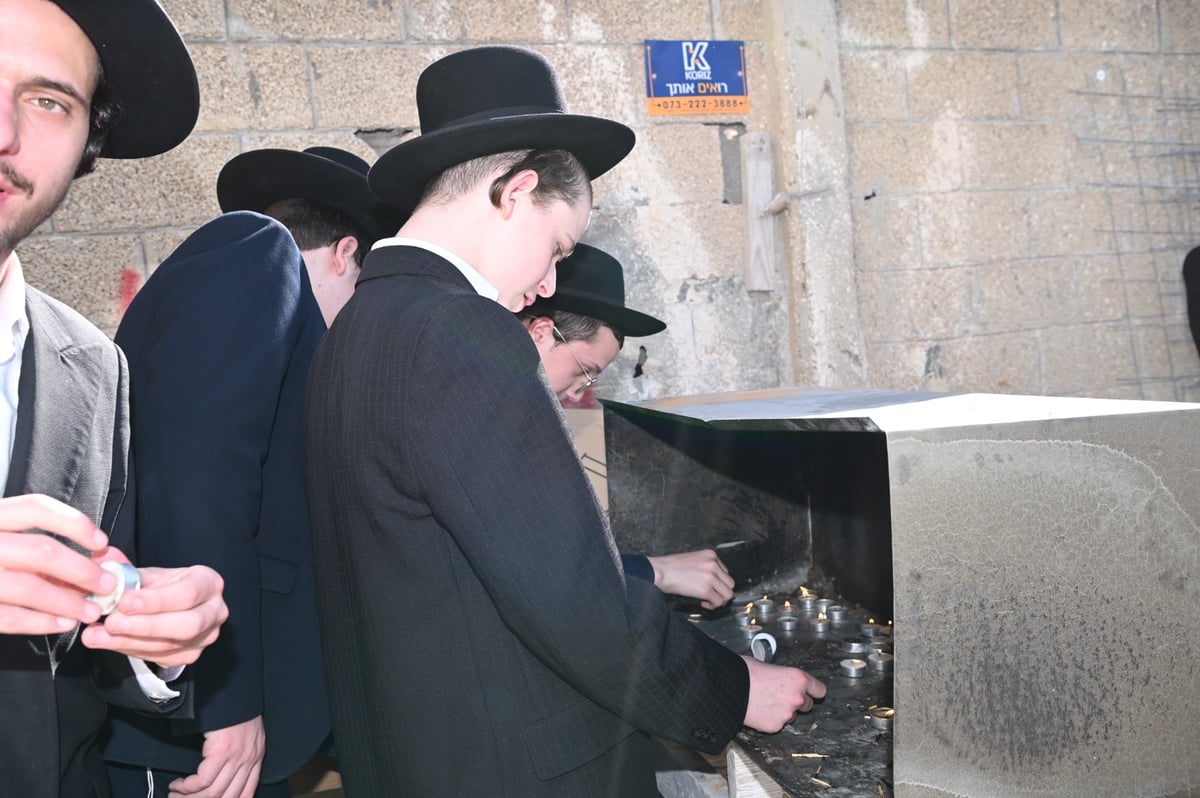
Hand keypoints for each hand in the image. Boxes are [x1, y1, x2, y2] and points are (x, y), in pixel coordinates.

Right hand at [0, 494, 114, 633]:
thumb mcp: (1, 536)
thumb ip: (35, 541)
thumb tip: (96, 554)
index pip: (36, 508)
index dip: (74, 523)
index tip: (100, 542)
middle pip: (40, 551)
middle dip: (81, 570)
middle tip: (106, 585)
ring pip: (28, 587)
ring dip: (67, 602)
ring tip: (91, 611)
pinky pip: (8, 617)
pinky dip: (40, 622)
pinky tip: (62, 624)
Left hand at [81, 564, 226, 666]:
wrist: (172, 606)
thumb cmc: (162, 587)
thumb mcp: (151, 575)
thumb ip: (129, 575)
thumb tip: (104, 567)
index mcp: (208, 582)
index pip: (187, 594)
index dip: (155, 601)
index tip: (123, 602)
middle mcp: (215, 611)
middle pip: (187, 625)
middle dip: (145, 626)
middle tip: (110, 623)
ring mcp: (206, 636)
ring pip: (171, 645)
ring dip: (129, 641)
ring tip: (97, 635)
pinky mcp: (191, 655)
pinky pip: (161, 658)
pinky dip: (131, 651)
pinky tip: (110, 642)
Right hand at [167, 716, 264, 797]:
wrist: (235, 692)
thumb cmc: (236, 711)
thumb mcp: (246, 737)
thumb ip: (240, 758)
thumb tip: (221, 780)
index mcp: (256, 759)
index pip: (246, 794)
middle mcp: (249, 761)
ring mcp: (237, 758)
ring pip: (212, 793)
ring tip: (175, 796)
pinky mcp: (223, 752)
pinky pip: (203, 780)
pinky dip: (187, 786)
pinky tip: (178, 784)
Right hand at [647, 549, 734, 608]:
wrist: (660, 571)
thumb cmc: (671, 566)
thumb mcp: (693, 559)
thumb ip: (705, 566)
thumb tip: (712, 580)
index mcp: (711, 555)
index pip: (725, 572)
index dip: (719, 582)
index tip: (711, 587)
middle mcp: (714, 564)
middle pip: (730, 583)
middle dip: (722, 592)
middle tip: (712, 596)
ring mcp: (711, 577)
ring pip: (727, 594)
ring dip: (719, 600)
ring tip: (708, 601)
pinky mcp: (706, 589)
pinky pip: (718, 602)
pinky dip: (712, 605)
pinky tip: (703, 603)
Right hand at [741, 656, 826, 732]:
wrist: (728, 688)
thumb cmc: (744, 672)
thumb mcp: (767, 664)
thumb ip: (781, 674)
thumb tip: (778, 676)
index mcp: (798, 678)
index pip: (820, 690)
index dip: (813, 691)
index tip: (810, 692)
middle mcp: (797, 698)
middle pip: (808, 704)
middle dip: (797, 702)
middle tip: (781, 696)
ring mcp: (787, 714)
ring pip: (791, 716)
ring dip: (783, 711)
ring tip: (766, 702)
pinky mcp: (775, 727)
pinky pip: (777, 725)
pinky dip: (770, 720)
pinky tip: (759, 711)